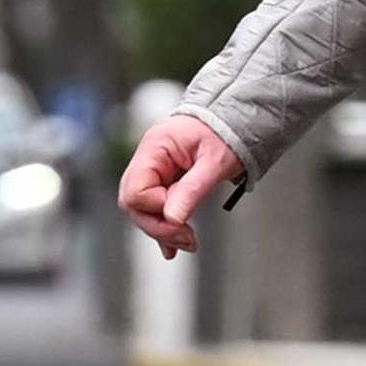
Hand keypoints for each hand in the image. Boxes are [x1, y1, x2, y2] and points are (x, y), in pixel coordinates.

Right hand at [119, 114, 242, 257]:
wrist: (232, 118)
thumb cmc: (225, 132)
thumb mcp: (215, 162)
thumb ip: (193, 189)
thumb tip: (172, 218)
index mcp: (155, 147)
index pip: (136, 190)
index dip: (157, 209)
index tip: (184, 218)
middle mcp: (147, 158)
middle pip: (133, 203)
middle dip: (159, 227)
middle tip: (189, 240)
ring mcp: (152, 170)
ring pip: (142, 209)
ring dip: (163, 229)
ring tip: (190, 242)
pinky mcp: (161, 180)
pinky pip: (153, 207)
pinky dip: (164, 227)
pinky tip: (172, 247)